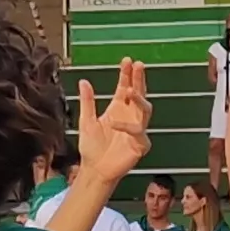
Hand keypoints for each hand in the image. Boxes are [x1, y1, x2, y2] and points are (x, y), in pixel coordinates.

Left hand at [75, 59, 153, 185]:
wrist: (94, 169)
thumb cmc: (92, 147)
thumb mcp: (86, 121)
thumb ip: (87, 102)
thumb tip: (84, 81)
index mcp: (118, 108)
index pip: (125, 87)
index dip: (127, 74)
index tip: (127, 61)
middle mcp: (130, 116)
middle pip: (139, 94)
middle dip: (139, 79)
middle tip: (138, 65)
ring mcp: (137, 130)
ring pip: (145, 110)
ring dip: (140, 99)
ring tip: (130, 90)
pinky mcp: (140, 145)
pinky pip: (138, 133)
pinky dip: (127, 127)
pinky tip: (114, 124)